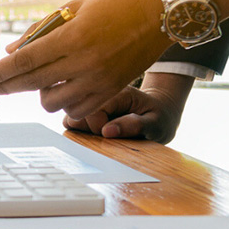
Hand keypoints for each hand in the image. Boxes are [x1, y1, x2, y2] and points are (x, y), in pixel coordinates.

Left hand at [0, 0, 171, 118]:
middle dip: (5, 87)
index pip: (25, 61)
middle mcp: (84, 62)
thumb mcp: (74, 7)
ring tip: (43, 78)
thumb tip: (12, 52)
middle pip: (31, 84)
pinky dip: (63, 101)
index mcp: (73, 36)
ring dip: (39, 93)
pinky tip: (63, 87)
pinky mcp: (111, 91)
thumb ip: (40, 30)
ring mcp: (99, 81)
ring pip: (51, 101)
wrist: (162, 12)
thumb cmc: (116, 3)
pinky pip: (75, 109)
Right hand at [62, 73, 194, 143]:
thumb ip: (135, 125)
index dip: (97, 127)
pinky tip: (95, 133)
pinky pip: (70, 123)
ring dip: (82, 131)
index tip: (111, 135)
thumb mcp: (155, 123)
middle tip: (106, 135)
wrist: (159, 111)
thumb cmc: (158, 117)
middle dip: (87, 129)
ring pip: (69, 118)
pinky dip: (78, 131)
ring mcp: (91, 103)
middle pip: (74, 111)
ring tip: (101, 134)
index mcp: (117, 93)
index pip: (92, 109)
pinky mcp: (86, 111)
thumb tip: (106, 131)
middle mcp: (99, 94)